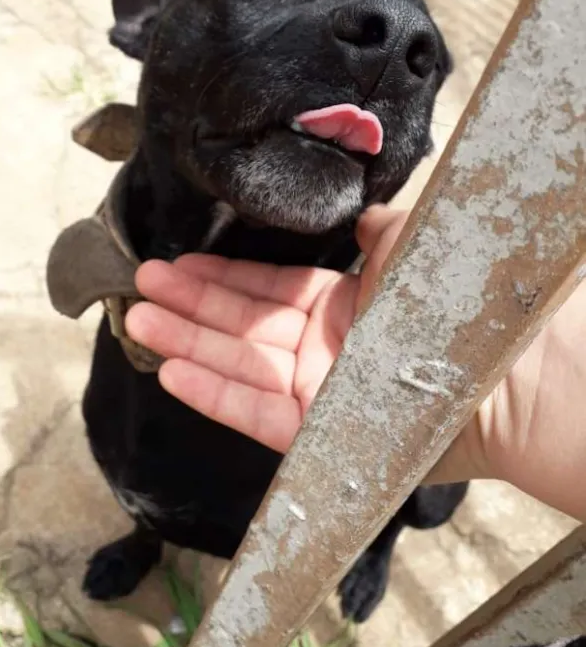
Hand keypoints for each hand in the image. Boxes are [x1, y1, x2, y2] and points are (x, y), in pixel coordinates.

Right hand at [126, 207, 585, 520]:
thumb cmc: (461, 301)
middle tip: (138, 285)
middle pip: (240, 324)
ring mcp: (317, 391)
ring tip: (137, 322)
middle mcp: (322, 347)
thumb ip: (376, 229)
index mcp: (342, 305)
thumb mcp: (411, 244)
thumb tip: (357, 215)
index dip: (219, 277)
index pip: (265, 289)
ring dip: (185, 343)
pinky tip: (171, 370)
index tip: (176, 264)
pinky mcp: (318, 432)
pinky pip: (254, 412)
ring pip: (236, 364)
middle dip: (189, 305)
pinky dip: (213, 392)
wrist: (510, 373)